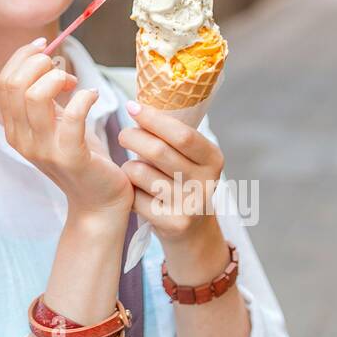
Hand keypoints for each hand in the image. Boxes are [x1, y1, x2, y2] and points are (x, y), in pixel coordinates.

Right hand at [0, 39, 134, 220]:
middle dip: (39, 64)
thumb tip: (45, 58)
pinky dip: (84, 98)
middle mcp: (21, 139)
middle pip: (14, 85)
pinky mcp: (70, 158)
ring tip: (75, 84)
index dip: (22, 56)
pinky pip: (72, 118)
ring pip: (35, 97)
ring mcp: (43, 150)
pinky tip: (93, 95)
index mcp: (13, 128)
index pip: (4, 82)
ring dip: (58, 78)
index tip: (44, 46)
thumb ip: (43, 97)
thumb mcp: (53, 123)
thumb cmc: (80, 155)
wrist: (98, 200)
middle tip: (63, 70)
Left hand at [118, 101, 224, 247]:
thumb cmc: (181, 182)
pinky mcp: (174, 224)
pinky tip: (133, 192)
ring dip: (128, 167)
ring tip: (132, 169)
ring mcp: (192, 205)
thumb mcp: (189, 159)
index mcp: (213, 158)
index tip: (132, 106)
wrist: (192, 232)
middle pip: (158, 151)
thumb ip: (171, 136)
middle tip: (123, 135)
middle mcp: (207, 182)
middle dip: (133, 137)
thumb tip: (137, 105)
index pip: (182, 134)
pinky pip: (136, 197)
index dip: (153, 119)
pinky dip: (128, 191)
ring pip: (142, 173)